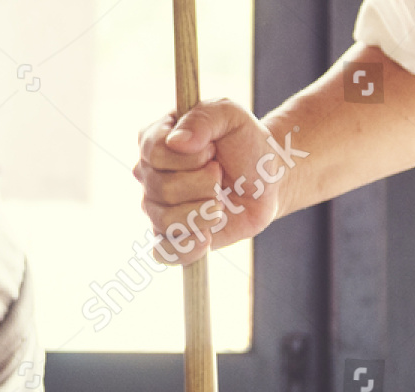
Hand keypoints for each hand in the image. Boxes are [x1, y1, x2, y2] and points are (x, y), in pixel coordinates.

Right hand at [135, 99, 286, 266]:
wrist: (266, 181)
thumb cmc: (245, 144)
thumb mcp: (232, 115)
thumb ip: (205, 117)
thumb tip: (176, 142)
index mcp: (154, 141)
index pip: (154, 152)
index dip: (190, 156)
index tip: (213, 151)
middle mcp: (148, 177)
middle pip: (163, 188)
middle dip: (204, 183)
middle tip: (220, 176)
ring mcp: (156, 209)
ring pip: (165, 220)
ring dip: (204, 212)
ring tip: (219, 202)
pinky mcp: (170, 238)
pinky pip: (165, 252)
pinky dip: (187, 247)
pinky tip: (207, 236)